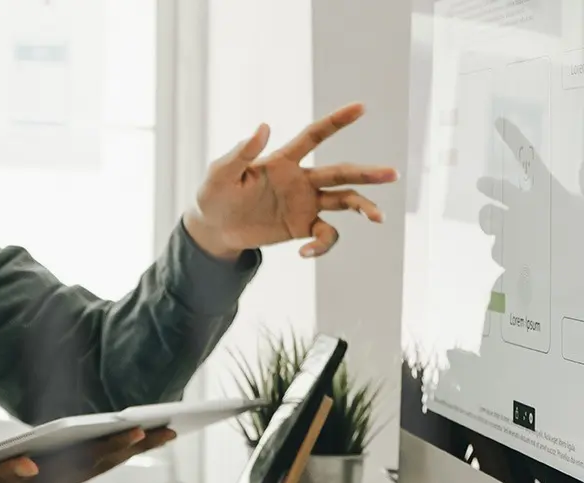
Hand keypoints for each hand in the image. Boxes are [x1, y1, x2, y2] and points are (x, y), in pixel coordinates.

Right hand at [0, 427, 176, 482]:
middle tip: (167, 430)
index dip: (112, 445)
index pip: (85, 462)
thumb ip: (0, 477)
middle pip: (100, 462)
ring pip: (94, 464)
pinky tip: (114, 443)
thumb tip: (30, 463)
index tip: (137, 430)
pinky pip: (80, 467)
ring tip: (153, 433)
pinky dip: (102, 453)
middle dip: (134, 446)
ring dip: (124, 449)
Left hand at [186, 102, 396, 259]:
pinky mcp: (301, 227)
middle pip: (341, 172)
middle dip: (367, 173)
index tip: (361, 107)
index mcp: (283, 161)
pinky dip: (322, 245)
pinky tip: (304, 252)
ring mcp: (304, 204)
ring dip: (363, 207)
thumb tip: (264, 127)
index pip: (314, 136)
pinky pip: (325, 234)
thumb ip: (241, 152)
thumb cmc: (214, 194)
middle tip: (392, 174)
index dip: (336, 122)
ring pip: (344, 201)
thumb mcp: (220, 173)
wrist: (213, 227)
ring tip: (378, 217)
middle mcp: (300, 180)